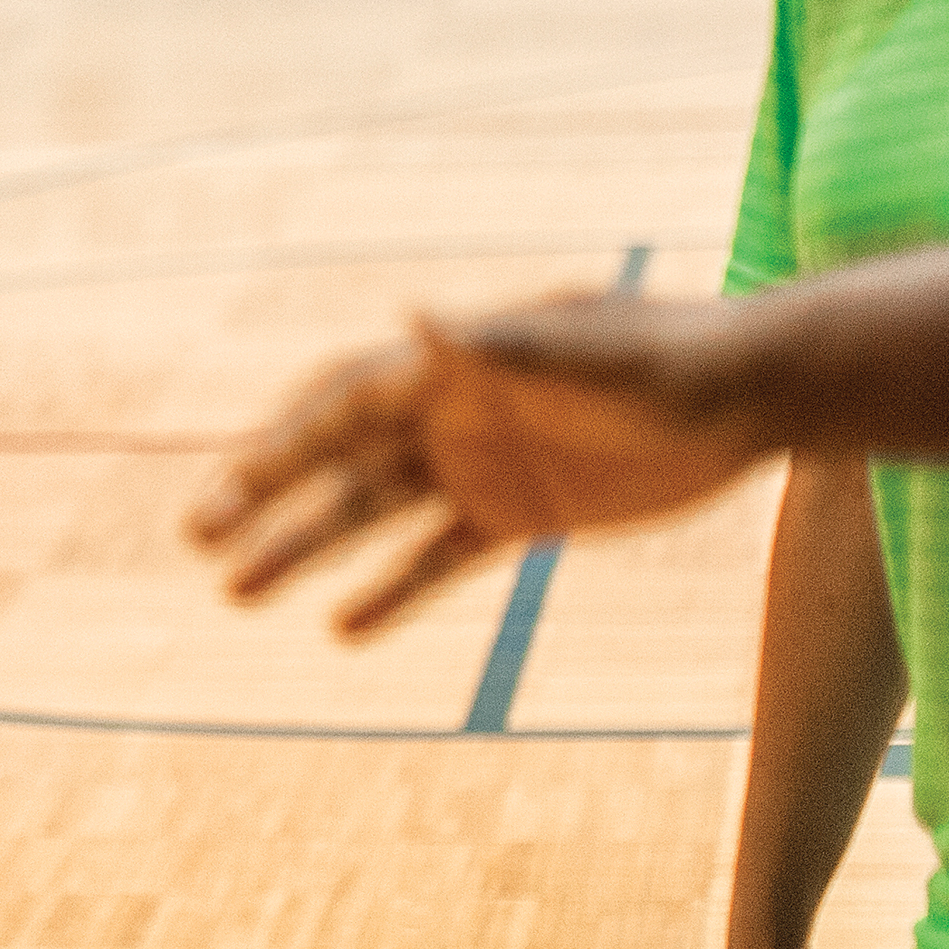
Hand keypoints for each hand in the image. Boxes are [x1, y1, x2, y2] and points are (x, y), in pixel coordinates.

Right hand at [187, 296, 771, 635]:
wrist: (751, 395)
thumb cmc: (669, 357)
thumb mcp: (587, 351)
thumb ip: (501, 346)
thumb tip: (415, 320)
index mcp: (451, 368)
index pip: (343, 403)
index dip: (284, 439)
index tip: (232, 483)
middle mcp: (447, 414)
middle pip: (334, 460)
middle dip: (265, 495)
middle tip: (197, 537)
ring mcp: (476, 464)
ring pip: (368, 515)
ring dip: (304, 550)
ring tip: (238, 593)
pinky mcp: (518, 513)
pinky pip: (437, 558)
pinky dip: (390, 591)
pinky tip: (342, 629)